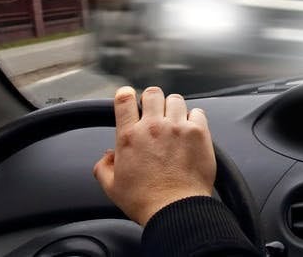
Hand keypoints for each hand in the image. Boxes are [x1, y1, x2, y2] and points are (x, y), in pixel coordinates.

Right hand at [93, 86, 215, 225]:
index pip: (124, 100)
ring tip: (174, 123)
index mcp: (129, 137)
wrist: (176, 209)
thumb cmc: (146, 201)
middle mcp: (153, 127)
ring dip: (173, 109)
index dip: (126, 95)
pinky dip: (194, 118)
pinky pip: (198, 112)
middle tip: (155, 113)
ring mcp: (177, 127)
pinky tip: (190, 131)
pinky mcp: (198, 132)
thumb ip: (104, 166)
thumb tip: (108, 155)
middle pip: (153, 93)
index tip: (129, 97)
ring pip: (176, 99)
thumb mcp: (112, 187)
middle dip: (152, 100)